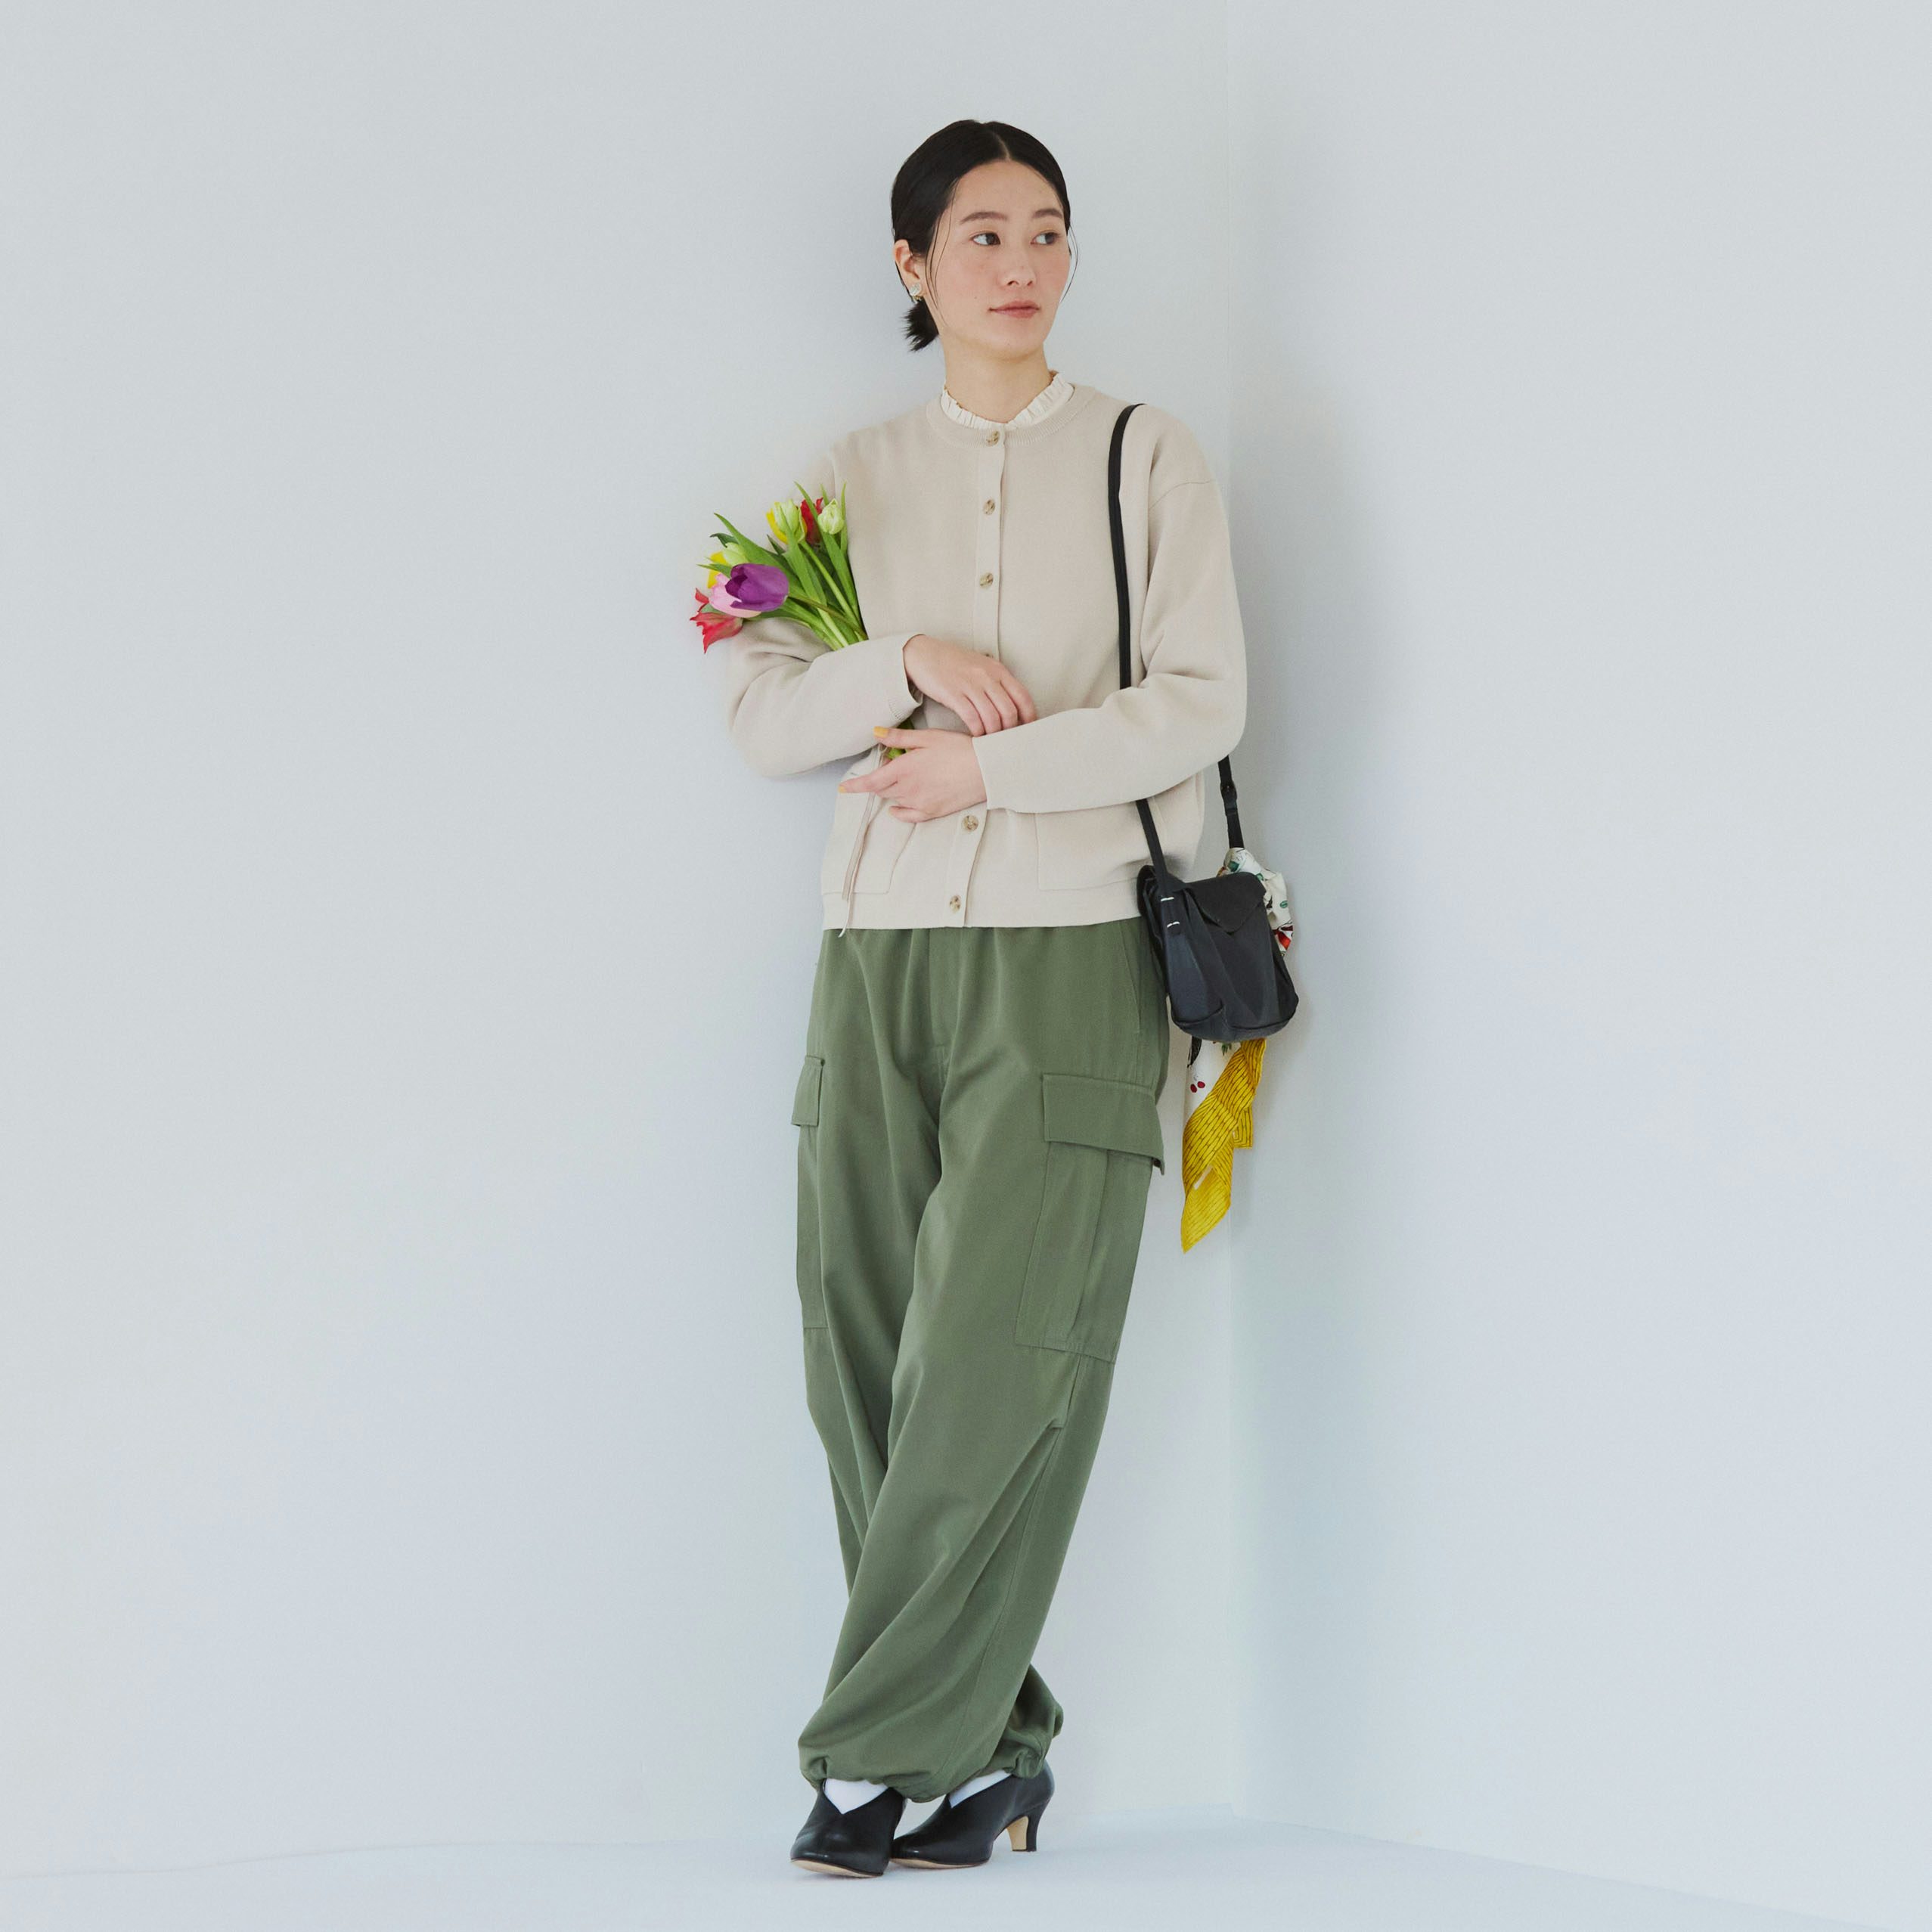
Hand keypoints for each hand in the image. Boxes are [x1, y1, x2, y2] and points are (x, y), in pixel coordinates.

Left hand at [840, 726, 987, 820]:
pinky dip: (899, 811)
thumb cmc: (959, 749)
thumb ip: (899, 739)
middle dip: (879, 781)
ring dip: (891, 791)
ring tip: (904, 779)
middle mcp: (907, 789)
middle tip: (889, 768)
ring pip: (895, 799)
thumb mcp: (927, 738)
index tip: (842, 788)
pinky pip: (908, 816)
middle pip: (882, 789)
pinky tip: (897, 808)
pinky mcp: (932, 812)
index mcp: (903, 769)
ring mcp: (919, 803)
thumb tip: (875, 734)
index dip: (854, 785)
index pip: (871, 781)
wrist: (985, 770)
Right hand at [902, 634, 1037, 736]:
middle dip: (1009, 730)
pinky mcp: (953, 694)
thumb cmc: (954, 663)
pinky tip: (975, 734)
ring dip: (992, 733)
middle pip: (1009, 711)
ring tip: (989, 739)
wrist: (924, 654)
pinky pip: (972, 718)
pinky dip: (976, 730)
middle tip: (1005, 738)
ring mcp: (970, 685)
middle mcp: (987, 677)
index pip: (1022, 697)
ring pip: (992, 717)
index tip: (1027, 729)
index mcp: (998, 670)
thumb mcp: (981, 667)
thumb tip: (1013, 707)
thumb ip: (998, 683)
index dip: (1028, 717)